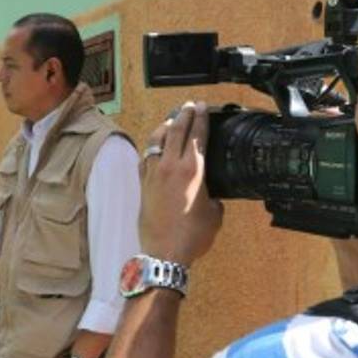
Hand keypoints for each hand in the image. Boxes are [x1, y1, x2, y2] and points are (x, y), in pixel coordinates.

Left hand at [139, 102, 223, 266]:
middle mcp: (170, 166)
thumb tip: (210, 194)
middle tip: (189, 105)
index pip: (197, 135)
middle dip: (183, 114)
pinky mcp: (142, 184)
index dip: (200, 118)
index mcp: (193, 169)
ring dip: (165, 126)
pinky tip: (154, 147)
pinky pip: (145, 157)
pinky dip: (151, 147)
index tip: (202, 106)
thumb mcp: (215, 214)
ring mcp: (153, 173)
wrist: (164, 252)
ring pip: (156, 139)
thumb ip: (213, 197)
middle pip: (175, 130)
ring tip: (171, 119)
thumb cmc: (193, 236)